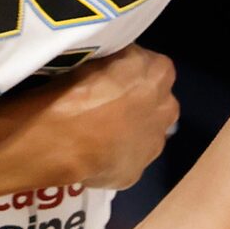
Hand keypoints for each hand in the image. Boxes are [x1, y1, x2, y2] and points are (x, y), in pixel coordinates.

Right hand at [8, 47, 178, 191]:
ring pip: (143, 134)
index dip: (128, 73)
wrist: (62, 136)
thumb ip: (118, 61)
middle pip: (154, 102)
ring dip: (127, 132)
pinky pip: (125, 161)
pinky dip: (112, 158)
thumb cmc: (76, 86)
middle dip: (135, 104)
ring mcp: (153, 144)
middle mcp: (167, 108)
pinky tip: (91, 156)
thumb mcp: (100, 55)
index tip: (108, 78)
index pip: (150, 67)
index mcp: (160, 73)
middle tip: (104, 106)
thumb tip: (117, 66)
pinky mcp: (136, 172)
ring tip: (95, 133)